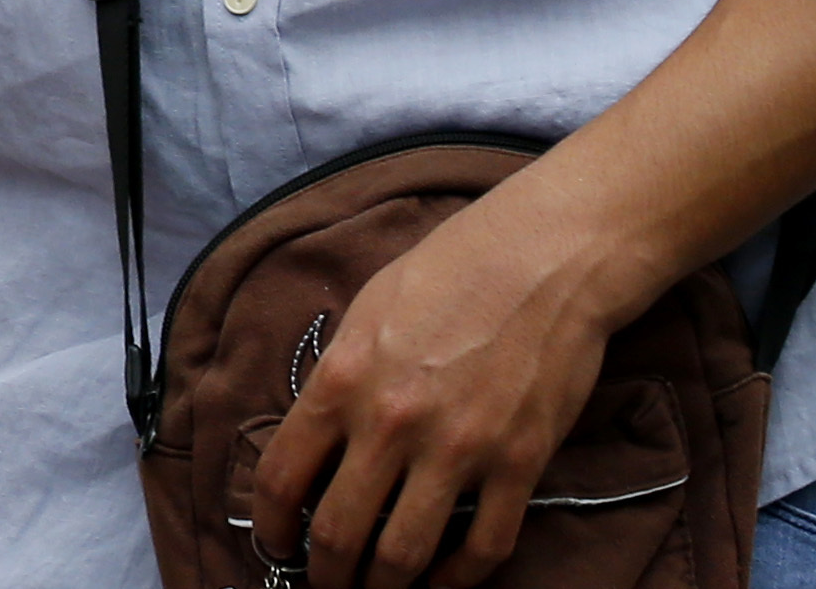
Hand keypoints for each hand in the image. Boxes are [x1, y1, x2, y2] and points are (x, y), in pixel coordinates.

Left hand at [248, 171, 643, 588]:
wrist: (543, 259)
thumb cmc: (449, 271)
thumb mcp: (367, 310)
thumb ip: (338, 377)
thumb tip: (315, 435)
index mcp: (343, 380)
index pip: (284, 478)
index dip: (272, 529)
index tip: (278, 546)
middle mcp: (391, 423)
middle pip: (339, 534)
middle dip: (327, 574)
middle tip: (328, 584)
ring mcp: (458, 450)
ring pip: (404, 556)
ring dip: (386, 587)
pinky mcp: (518, 466)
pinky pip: (484, 548)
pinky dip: (460, 578)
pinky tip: (446, 579)